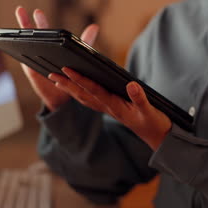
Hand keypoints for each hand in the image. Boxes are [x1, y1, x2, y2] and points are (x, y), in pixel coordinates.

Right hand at [14, 6, 98, 110]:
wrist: (64, 94)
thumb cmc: (70, 72)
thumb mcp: (79, 53)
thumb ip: (86, 40)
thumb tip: (95, 26)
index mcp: (51, 44)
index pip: (45, 30)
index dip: (40, 21)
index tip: (37, 11)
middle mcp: (40, 49)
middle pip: (31, 34)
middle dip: (25, 22)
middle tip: (21, 11)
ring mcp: (33, 59)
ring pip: (24, 45)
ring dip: (18, 37)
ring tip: (14, 31)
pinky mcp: (31, 71)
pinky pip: (24, 62)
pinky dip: (19, 55)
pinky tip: (15, 50)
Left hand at [48, 68, 171, 149]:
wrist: (156, 137)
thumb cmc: (153, 123)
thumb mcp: (150, 110)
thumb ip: (140, 98)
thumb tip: (131, 84)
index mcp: (115, 106)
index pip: (94, 90)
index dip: (80, 80)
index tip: (67, 70)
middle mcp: (108, 107)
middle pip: (83, 94)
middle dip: (67, 84)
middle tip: (50, 75)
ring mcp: (108, 109)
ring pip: (84, 98)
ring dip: (70, 89)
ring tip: (56, 81)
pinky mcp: (111, 109)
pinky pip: (91, 101)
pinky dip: (80, 93)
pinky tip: (75, 90)